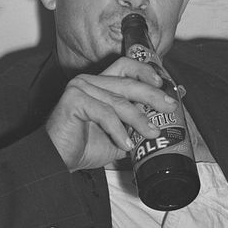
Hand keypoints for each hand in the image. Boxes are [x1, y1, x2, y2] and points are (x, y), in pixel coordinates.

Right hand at [45, 57, 178, 171]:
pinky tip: (125, 145)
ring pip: (118, 101)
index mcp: (99, 84)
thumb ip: (134, 126)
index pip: (124, 66)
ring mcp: (80, 88)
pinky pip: (105, 113)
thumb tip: (160, 125)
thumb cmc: (84, 147)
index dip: (145, 71)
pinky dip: (119, 131)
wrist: (58, 161)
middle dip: (151, 94)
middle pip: (127, 81)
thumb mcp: (118, 135)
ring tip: (151, 134)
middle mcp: (89, 81)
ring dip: (139, 119)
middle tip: (169, 107)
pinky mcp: (73, 99)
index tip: (162, 85)